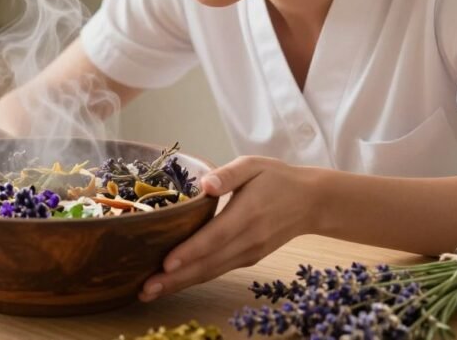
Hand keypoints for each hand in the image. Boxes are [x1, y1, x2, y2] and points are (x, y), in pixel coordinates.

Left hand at [139, 156, 322, 301]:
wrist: (312, 203)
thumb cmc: (277, 179)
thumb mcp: (254, 165)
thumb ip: (229, 173)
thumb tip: (206, 183)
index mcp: (247, 213)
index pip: (216, 236)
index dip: (190, 251)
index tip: (166, 263)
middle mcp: (248, 239)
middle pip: (208, 263)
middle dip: (175, 279)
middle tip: (145, 288)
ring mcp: (249, 252)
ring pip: (211, 272)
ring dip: (180, 284)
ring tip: (149, 292)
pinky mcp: (248, 258)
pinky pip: (217, 270)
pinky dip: (194, 279)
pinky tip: (172, 283)